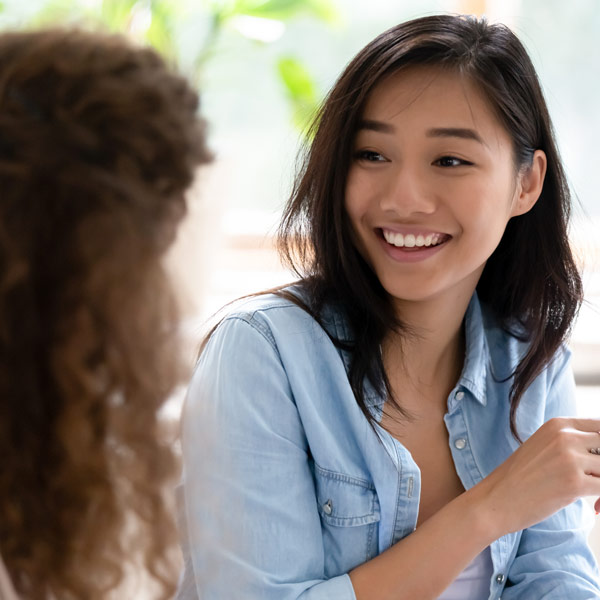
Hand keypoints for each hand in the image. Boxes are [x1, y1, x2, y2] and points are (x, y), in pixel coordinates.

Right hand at [472, 417, 599, 536]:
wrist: (496, 499)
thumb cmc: (520, 478)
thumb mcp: (543, 447)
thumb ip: (570, 443)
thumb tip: (598, 453)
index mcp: (557, 425)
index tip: (596, 462)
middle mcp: (565, 436)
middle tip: (596, 479)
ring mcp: (570, 458)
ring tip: (595, 497)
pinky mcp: (574, 482)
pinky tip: (594, 507)